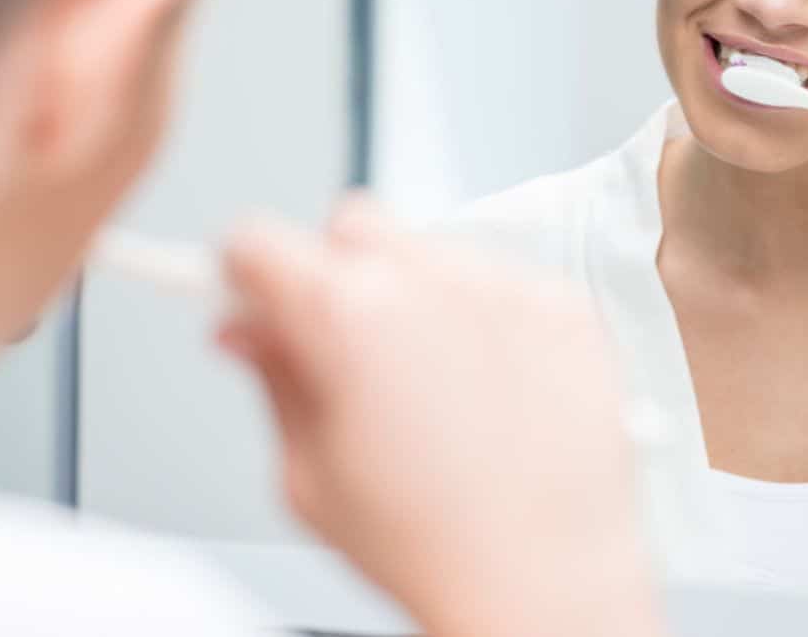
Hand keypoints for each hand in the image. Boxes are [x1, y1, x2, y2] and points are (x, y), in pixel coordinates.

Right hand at [217, 198, 663, 636]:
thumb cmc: (430, 546)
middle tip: (347, 346)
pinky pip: (504, 280)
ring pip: (433, 248)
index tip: (254, 299)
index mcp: (344, 315)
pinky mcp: (563, 305)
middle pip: (352, 225)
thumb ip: (272, 379)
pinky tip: (490, 388)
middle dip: (335, 271)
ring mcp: (502, 286)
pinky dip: (488, 317)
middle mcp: (425, 281)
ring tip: (432, 383)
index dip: (245, 275)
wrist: (544, 581)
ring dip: (418, 291)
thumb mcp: (308, 474)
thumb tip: (247, 331)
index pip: (257, 240)